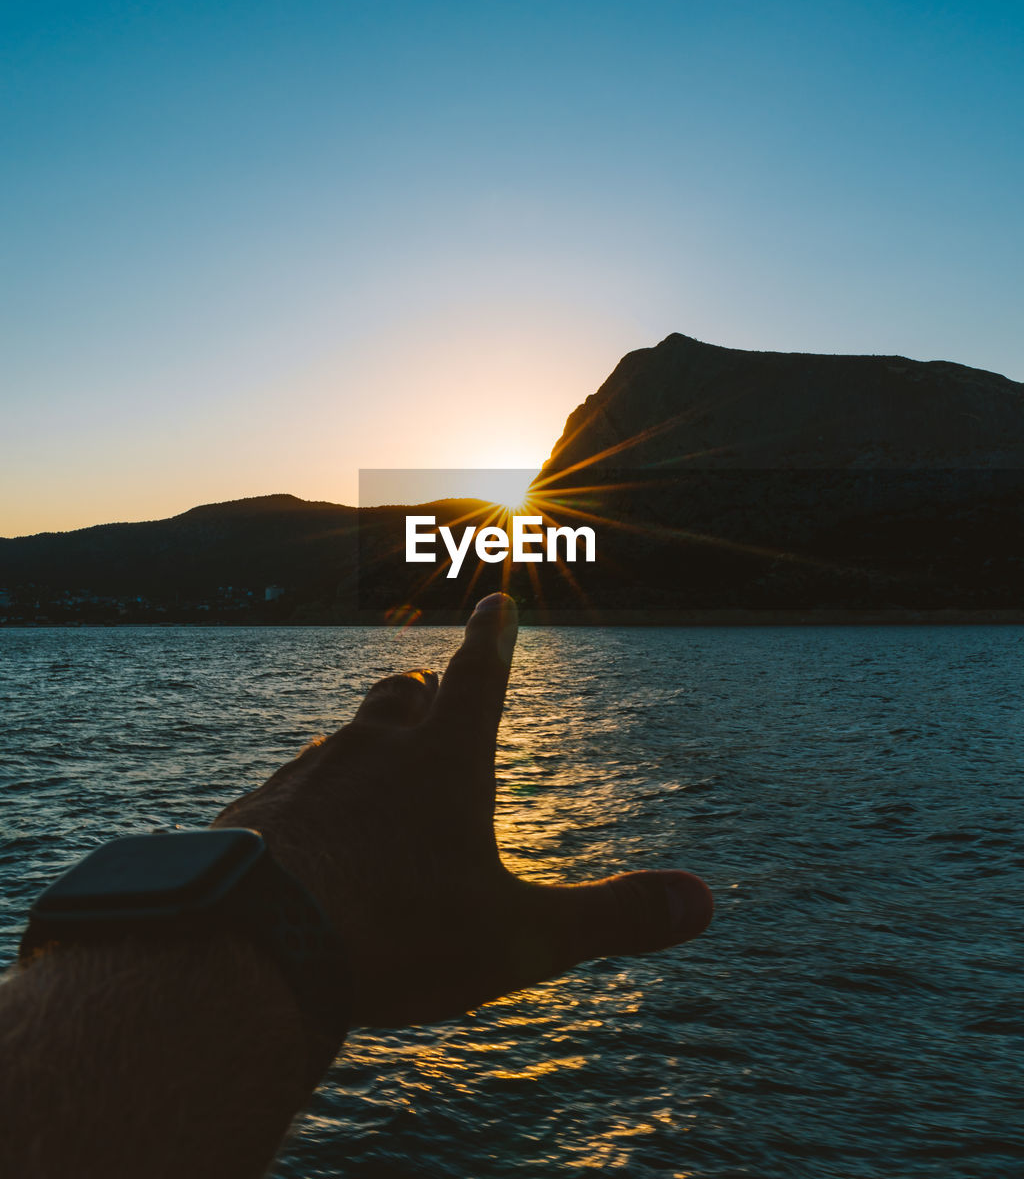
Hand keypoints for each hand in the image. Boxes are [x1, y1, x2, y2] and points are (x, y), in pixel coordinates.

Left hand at [214, 592, 712, 1027]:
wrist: (249, 946)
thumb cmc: (396, 933)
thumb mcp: (521, 938)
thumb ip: (612, 917)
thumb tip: (702, 903)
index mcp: (445, 761)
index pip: (479, 677)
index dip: (492, 638)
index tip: (493, 599)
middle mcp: (374, 750)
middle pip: (401, 695)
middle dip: (421, 691)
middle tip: (426, 690)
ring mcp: (307, 773)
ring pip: (341, 738)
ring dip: (362, 748)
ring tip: (368, 774)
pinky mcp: (254, 808)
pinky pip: (286, 788)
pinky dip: (305, 799)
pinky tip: (302, 836)